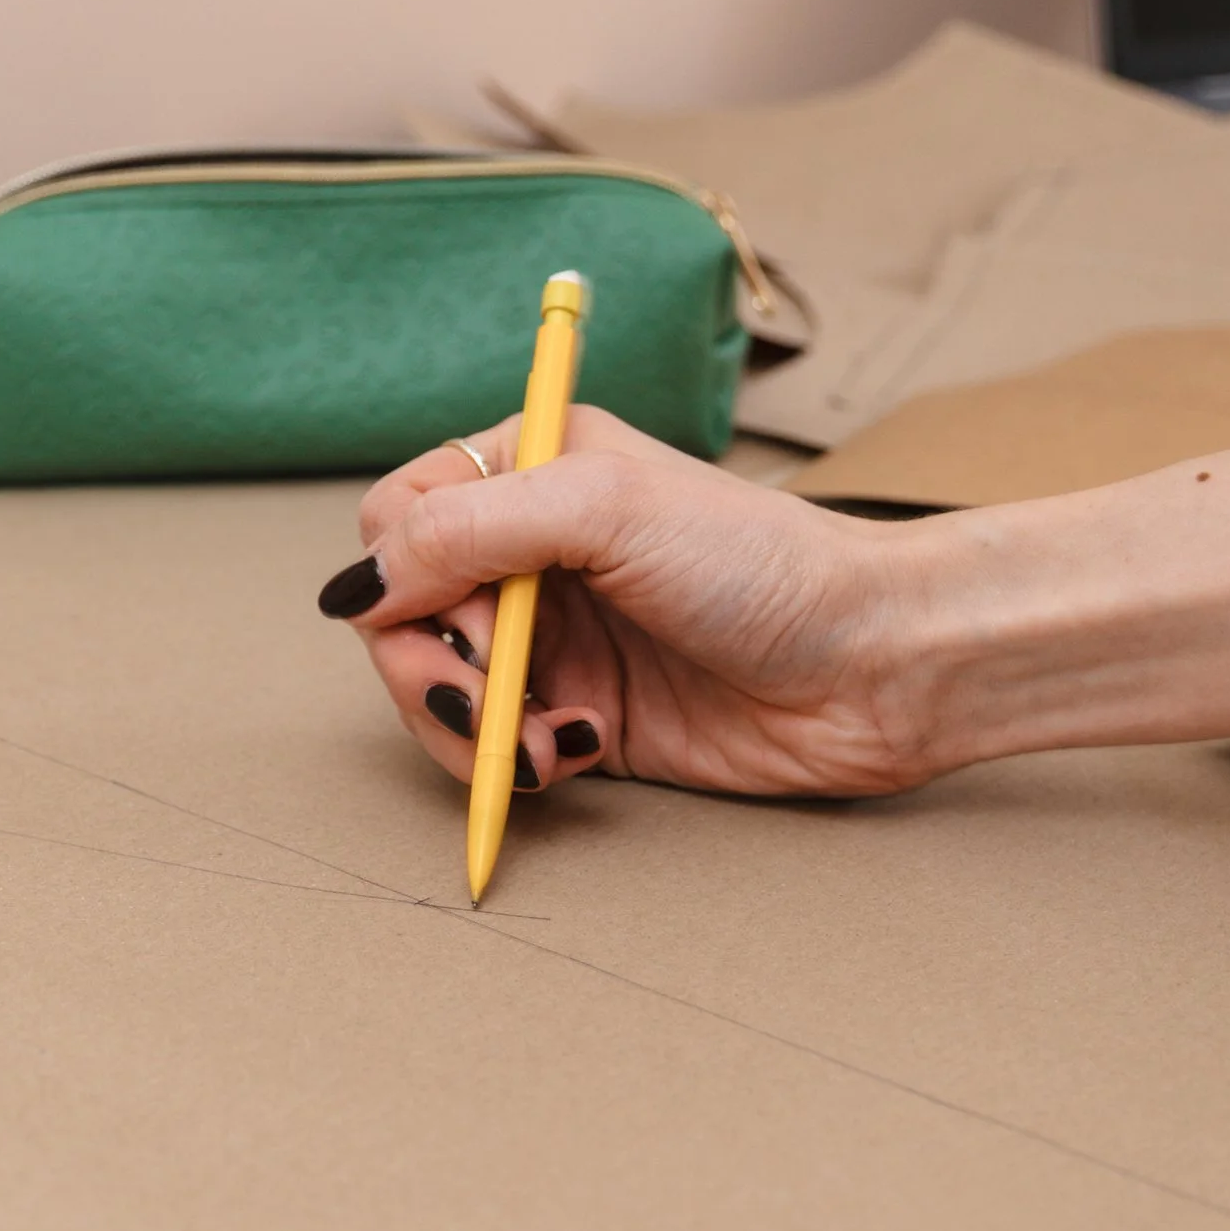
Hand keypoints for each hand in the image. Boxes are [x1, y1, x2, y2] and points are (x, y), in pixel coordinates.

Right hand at [313, 409, 936, 803]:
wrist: (871, 667)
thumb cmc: (762, 564)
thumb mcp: (604, 509)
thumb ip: (469, 530)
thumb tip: (358, 588)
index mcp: (533, 470)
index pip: (397, 518)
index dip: (404, 577)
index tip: (459, 615)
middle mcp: (533, 551)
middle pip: (401, 616)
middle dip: (430, 668)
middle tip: (486, 696)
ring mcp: (554, 638)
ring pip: (436, 692)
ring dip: (472, 727)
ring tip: (545, 739)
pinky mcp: (579, 716)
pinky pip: (494, 748)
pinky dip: (514, 760)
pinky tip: (580, 751)